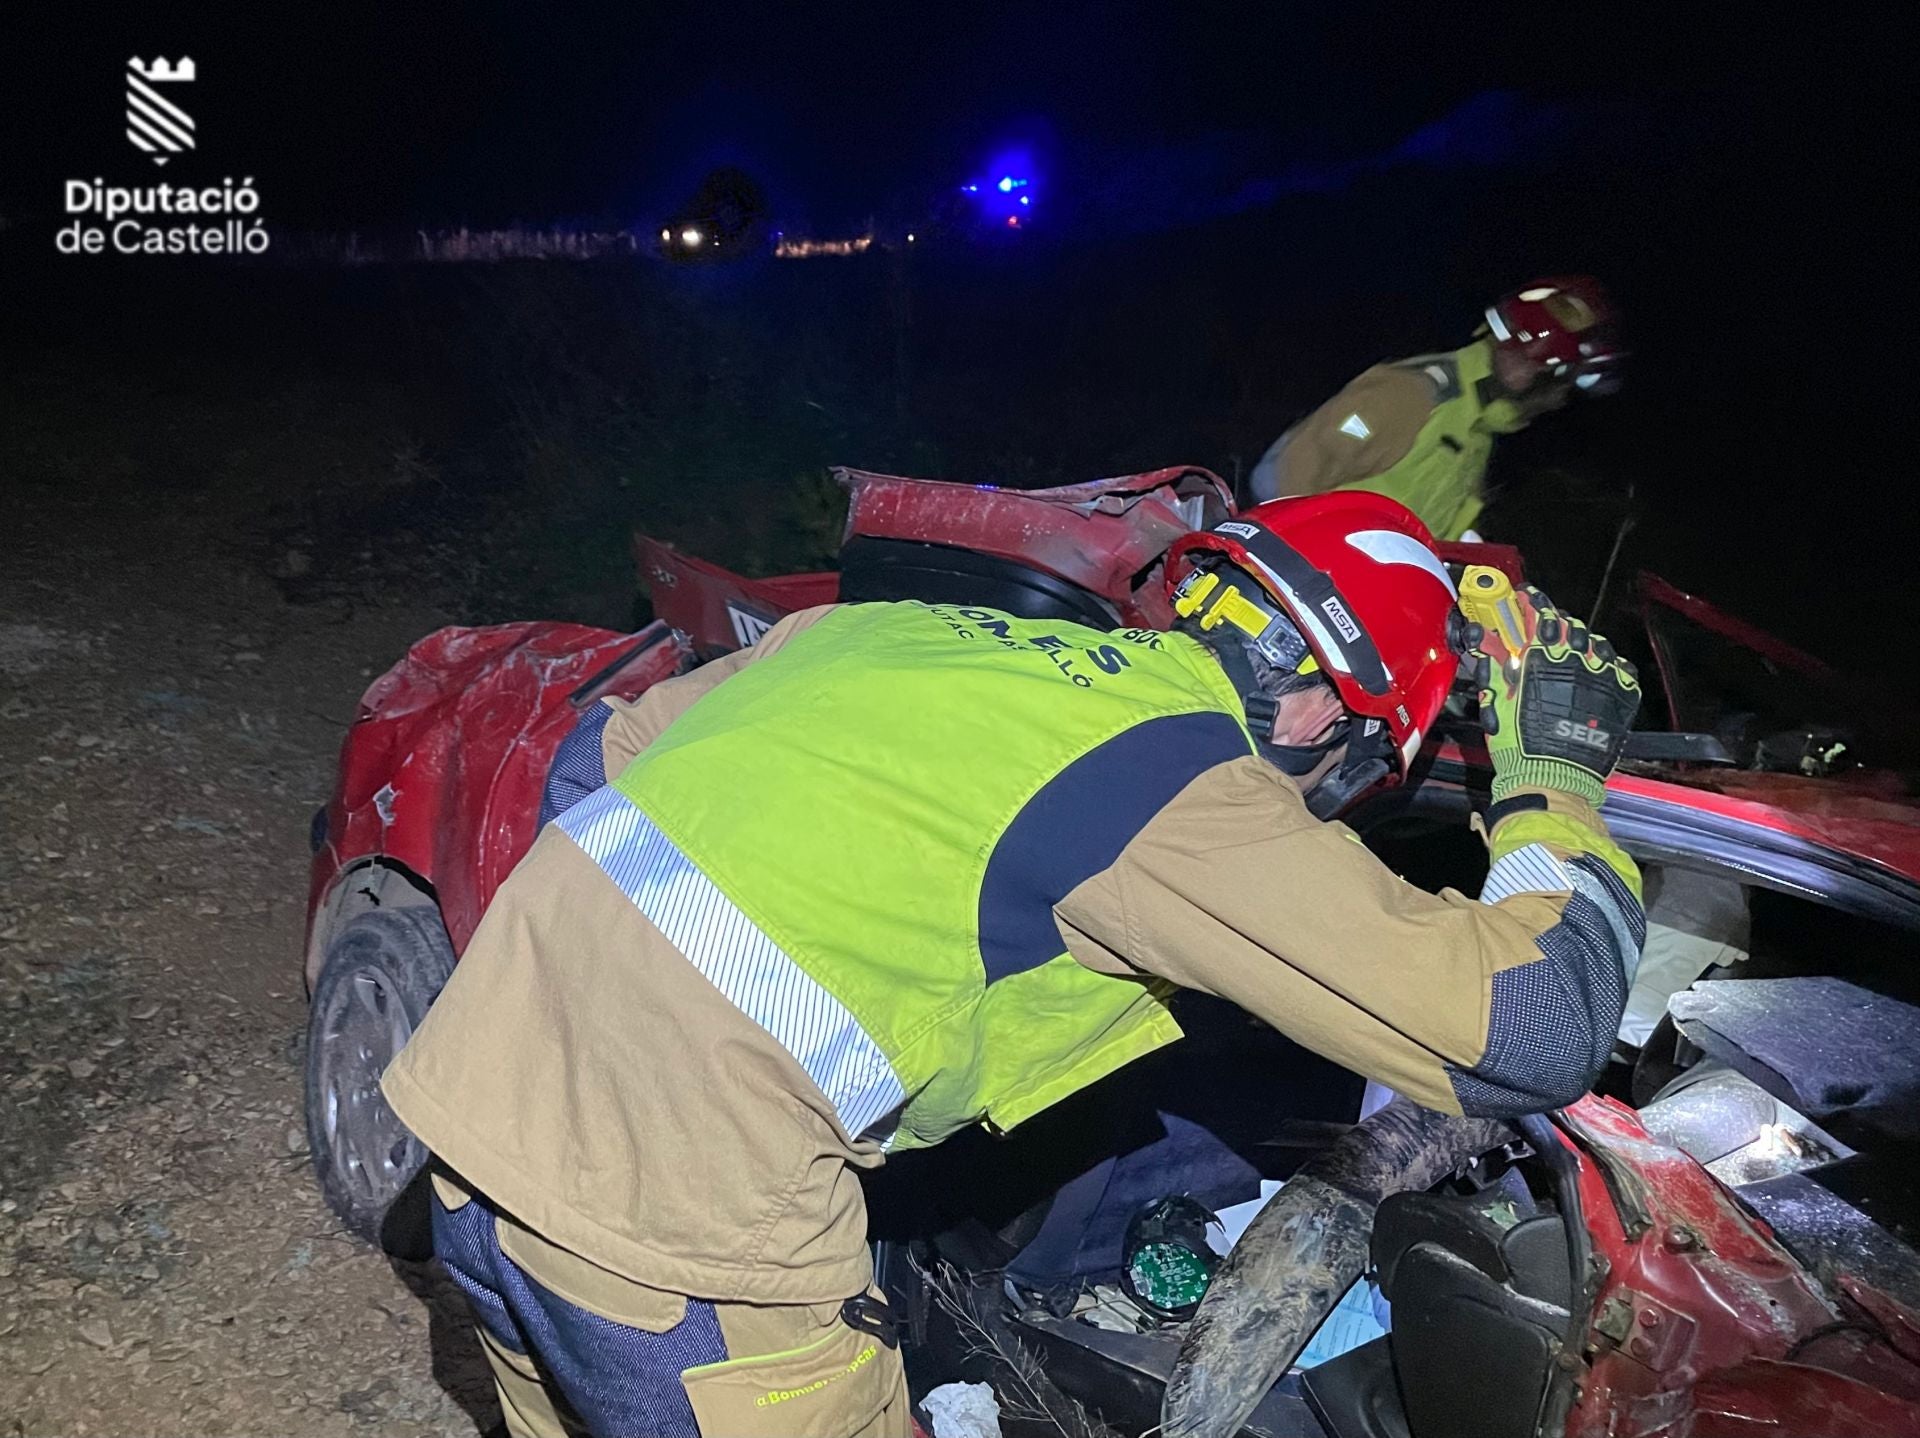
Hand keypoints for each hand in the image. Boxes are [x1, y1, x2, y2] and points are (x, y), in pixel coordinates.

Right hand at [1468, 587, 1640, 804]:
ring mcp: (1602, 676)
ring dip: (1583, 643)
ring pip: (1597, 642)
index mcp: (1541, 658)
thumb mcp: (1496, 702)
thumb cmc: (1520, 746)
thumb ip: (1493, 666)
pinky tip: (1597, 672)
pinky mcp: (1621, 695)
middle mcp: (1575, 660)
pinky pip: (1620, 668)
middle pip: (1569, 624)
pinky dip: (1609, 666)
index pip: (1539, 613)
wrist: (1555, 778)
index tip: (1527, 598)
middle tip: (1546, 631)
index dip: (1532, 602)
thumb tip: (1482, 640)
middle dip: (1556, 623)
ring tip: (1573, 653)